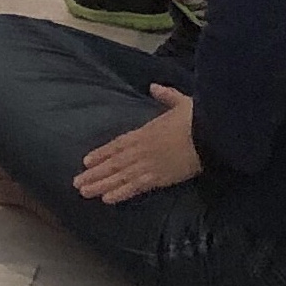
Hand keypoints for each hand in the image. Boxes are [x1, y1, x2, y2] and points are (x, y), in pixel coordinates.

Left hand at [73, 86, 201, 205]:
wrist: (209, 133)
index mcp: (145, 131)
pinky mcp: (159, 178)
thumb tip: (154, 87)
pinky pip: (135, 187)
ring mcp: (148, 164)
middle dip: (94, 173)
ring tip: (84, 192)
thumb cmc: (196, 117)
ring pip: (119, 176)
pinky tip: (107, 199)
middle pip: (113, 162)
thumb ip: (165, 95)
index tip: (86, 161)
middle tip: (76, 182)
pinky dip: (120, 193)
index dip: (101, 153)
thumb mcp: (180, 102)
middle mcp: (141, 149)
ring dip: (100, 184)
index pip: (117, 144)